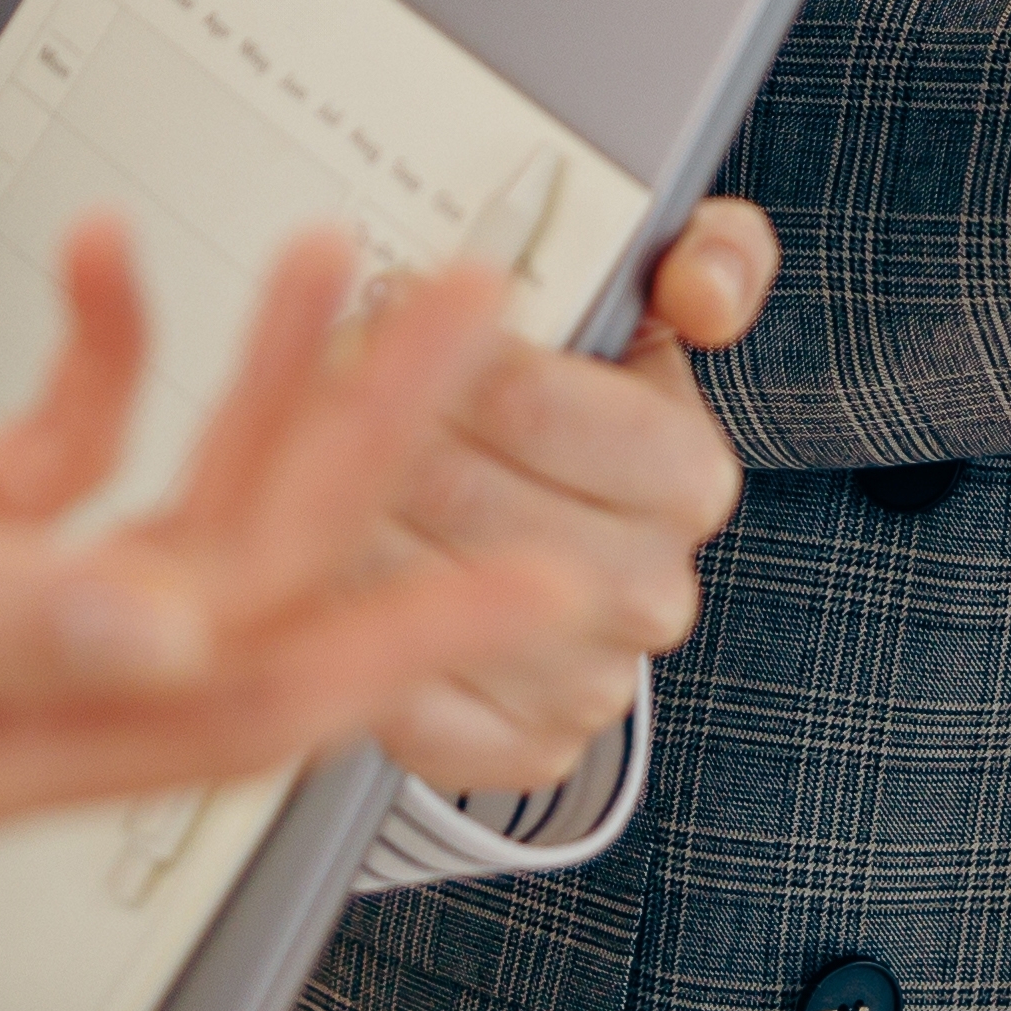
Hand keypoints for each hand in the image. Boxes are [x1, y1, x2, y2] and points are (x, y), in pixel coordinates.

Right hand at [0, 218, 584, 840]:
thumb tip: (169, 636)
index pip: (246, 696)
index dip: (403, 634)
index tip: (538, 572)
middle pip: (242, 573)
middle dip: (372, 438)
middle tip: (473, 307)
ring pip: (172, 505)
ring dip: (263, 381)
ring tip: (350, 257)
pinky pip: (56, 457)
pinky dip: (95, 356)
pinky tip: (103, 258)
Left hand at [367, 197, 774, 796]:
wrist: (554, 547)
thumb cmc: (582, 415)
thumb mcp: (653, 307)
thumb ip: (707, 259)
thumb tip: (702, 293)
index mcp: (686, 475)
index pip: (535, 404)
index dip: (436, 357)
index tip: (380, 313)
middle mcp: (651, 590)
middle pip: (464, 499)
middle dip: (374, 439)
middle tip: (318, 391)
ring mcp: (591, 682)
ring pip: (421, 600)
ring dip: (344, 535)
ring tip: (303, 483)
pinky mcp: (525, 750)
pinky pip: (411, 706)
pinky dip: (355, 648)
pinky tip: (328, 589)